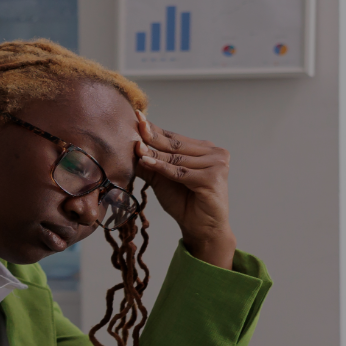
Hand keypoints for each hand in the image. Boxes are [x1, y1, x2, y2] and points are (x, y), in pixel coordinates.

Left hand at [134, 110, 235, 268]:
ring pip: (176, 159)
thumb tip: (129, 148)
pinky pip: (180, 172)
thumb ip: (150, 164)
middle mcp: (214, 153)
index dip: (155, 130)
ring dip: (154, 154)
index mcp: (205, 150)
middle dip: (153, 136)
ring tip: (135, 146)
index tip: (137, 117)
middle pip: (176, 145)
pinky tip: (146, 161)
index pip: (175, 138)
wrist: (201, 228)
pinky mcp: (213, 178)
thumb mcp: (162, 180)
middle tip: (136, 125)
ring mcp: (216, 164)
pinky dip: (162, 168)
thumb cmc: (184, 203)